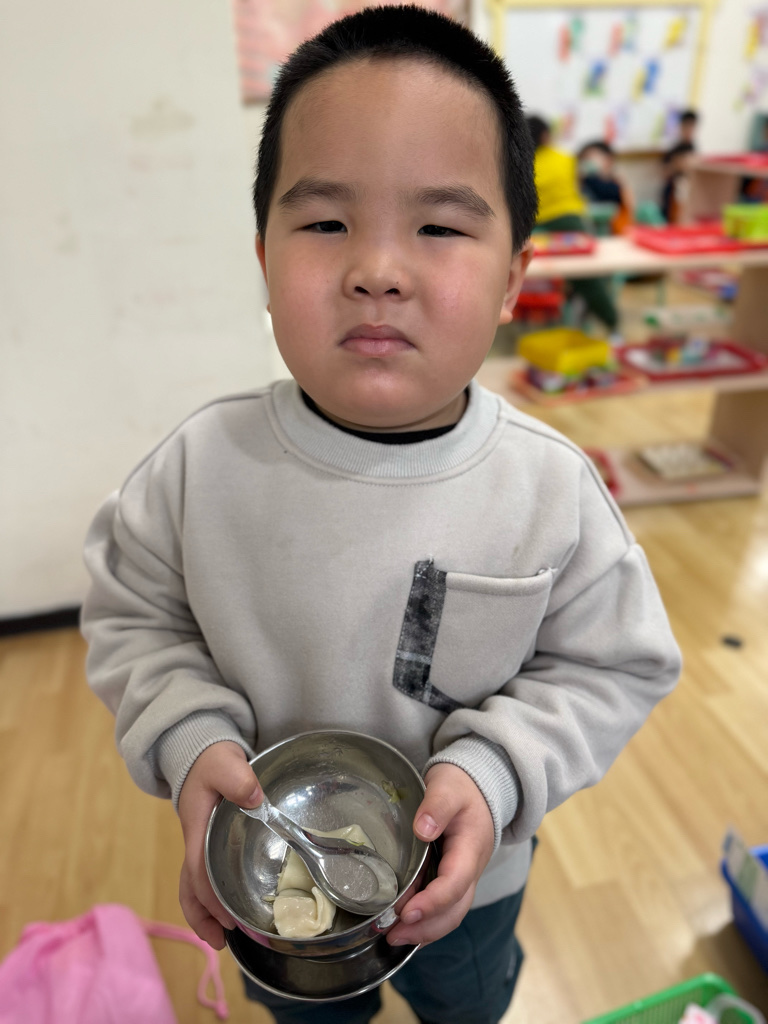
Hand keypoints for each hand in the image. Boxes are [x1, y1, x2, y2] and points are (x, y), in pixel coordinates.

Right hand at [177, 741, 261, 948]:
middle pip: (191, 889)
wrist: (200, 753)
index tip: (227, 918)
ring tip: (223, 939)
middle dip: (204, 917)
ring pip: (195, 888)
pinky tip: (230, 907)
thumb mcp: (225, 763)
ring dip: (205, 914)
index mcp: (197, 830)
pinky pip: (206, 878)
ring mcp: (201, 846)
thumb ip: (238, 778)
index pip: (199, 872)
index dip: (211, 898)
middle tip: (223, 942)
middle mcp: (196, 843)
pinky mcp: (210, 845)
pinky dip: (213, 898)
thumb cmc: (211, 761)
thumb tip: (254, 799)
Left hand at [386, 762, 494, 946]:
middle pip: (454, 910)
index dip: (432, 902)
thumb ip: (437, 806)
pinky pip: (444, 907)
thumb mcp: (448, 787)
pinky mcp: (453, 878)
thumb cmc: (460, 787)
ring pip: (450, 914)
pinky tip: (404, 926)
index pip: (455, 883)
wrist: (478, 788)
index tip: (406, 912)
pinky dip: (426, 921)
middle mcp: (470, 870)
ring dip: (425, 930)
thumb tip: (422, 830)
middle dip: (425, 927)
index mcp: (471, 849)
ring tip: (393, 937)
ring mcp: (463, 877)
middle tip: (392, 935)